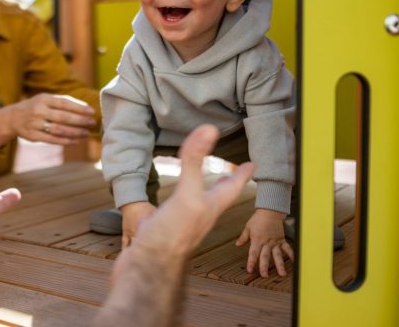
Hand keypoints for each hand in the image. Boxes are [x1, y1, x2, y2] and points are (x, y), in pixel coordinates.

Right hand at [0, 93, 95, 146]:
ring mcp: (35, 124)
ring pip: (59, 130)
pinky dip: (65, 141)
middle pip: (63, 117)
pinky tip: (76, 141)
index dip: (79, 108)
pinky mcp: (33, 136)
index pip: (64, 103)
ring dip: (75, 132)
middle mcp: (38, 111)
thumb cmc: (35, 106)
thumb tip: (84, 106)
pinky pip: (52, 140)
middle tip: (92, 123)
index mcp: (43, 99)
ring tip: (86, 133)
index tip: (91, 112)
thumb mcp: (45, 99)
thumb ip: (63, 101)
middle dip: (80, 121)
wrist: (13, 118)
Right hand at [121, 125, 254, 260]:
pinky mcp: (161, 232)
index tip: (252, 164)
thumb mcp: (186, 194)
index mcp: (208, 208)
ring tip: (201, 185)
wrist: (145, 269)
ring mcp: (179, 226)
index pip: (232, 188)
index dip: (241, 174)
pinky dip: (173, 203)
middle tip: (231, 174)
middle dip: (225, 185)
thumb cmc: (170, 237)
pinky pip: (172, 213)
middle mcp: (197, 217)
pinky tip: (164, 205)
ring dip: (201, 194)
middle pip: (216, 198)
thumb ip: (195, 162)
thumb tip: (208, 129)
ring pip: (195, 205)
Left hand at [236, 208, 293, 277]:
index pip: (253, 253)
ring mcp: (275, 242)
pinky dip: (291, 255)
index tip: (250, 270)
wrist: (270, 211)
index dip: (251, 262)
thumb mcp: (248, 227)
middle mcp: (266, 243)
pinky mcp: (281, 240)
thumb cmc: (258, 219)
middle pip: (265, 256)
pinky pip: (287, 248)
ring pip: (277, 255)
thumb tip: (237, 245)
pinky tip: (294, 262)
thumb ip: (243, 237)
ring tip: (282, 274)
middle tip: (265, 276)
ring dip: (280, 265)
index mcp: (257, 240)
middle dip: (264, 267)